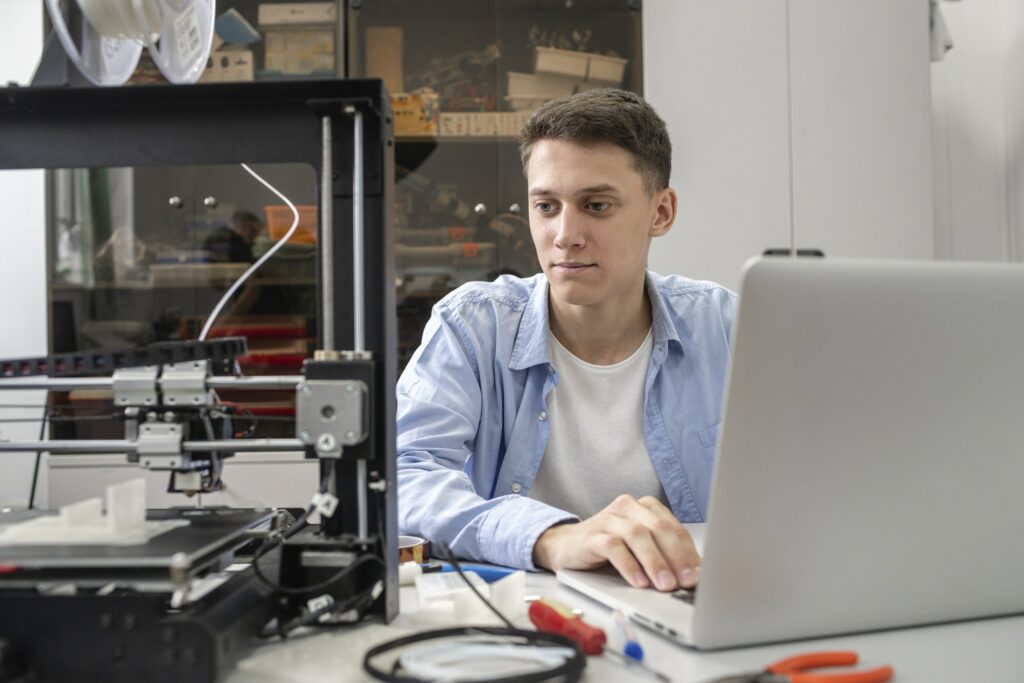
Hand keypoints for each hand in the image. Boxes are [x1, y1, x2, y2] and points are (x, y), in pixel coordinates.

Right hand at [532, 495, 699, 590]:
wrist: (567, 545)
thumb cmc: (610, 548)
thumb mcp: (640, 548)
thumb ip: (663, 554)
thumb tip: (692, 576)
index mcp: (645, 507)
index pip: (674, 528)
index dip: (689, 552)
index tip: (699, 575)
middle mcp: (628, 507)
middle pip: (659, 529)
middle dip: (676, 557)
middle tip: (686, 581)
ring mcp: (608, 519)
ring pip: (637, 536)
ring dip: (654, 562)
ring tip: (665, 584)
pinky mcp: (591, 535)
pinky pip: (613, 547)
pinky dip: (629, 565)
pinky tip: (638, 581)